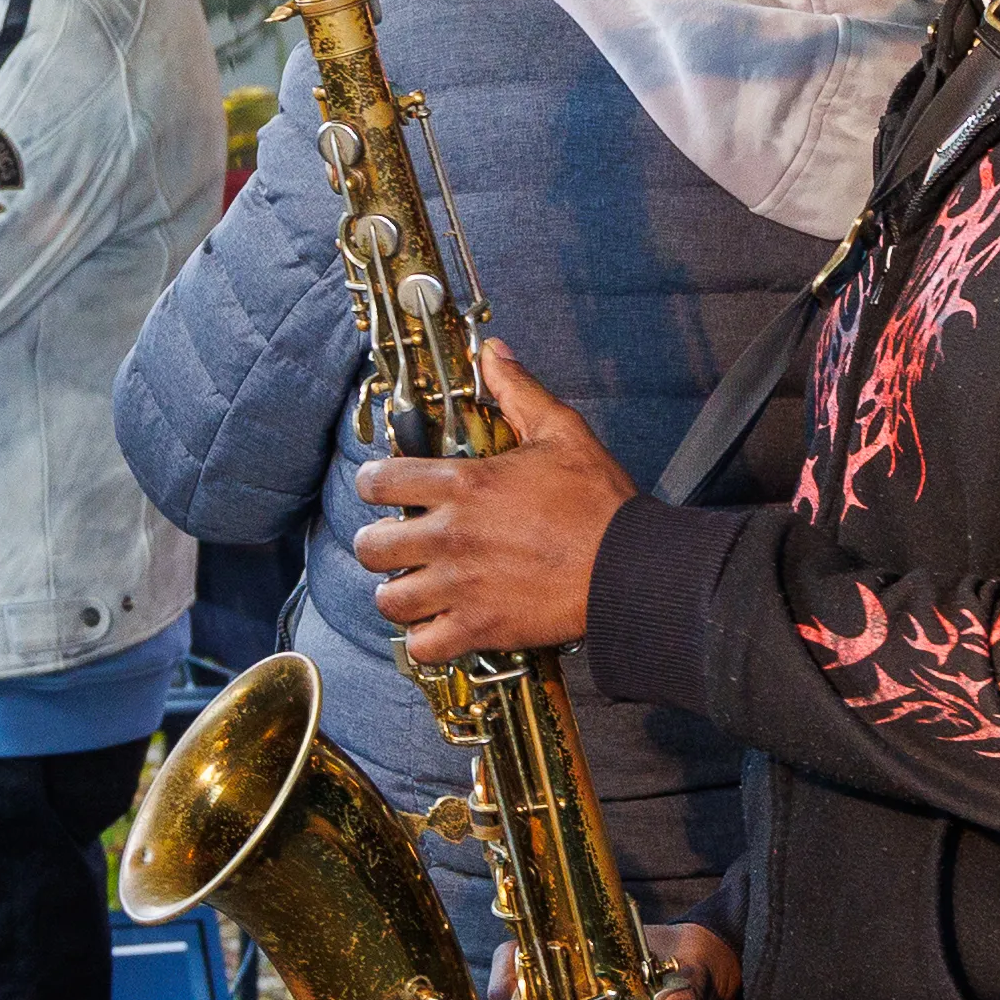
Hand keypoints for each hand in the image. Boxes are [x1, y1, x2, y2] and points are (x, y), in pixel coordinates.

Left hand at [355, 344, 633, 663]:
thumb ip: (517, 391)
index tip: (386, 490)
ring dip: (398, 594)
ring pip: (388, 600)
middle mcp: (450, 536)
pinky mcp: (479, 628)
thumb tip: (492, 352)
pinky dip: (425, 640)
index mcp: (462, 485)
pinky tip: (440, 626)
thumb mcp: (561, 429)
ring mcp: (460, 587)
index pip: (378, 481)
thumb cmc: (598, 499)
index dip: (374, 484)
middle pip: (370, 547)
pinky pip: (422, 647)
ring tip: (417, 588)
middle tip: (399, 545)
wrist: (630, 566)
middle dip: (379, 545)